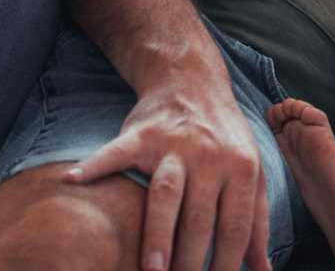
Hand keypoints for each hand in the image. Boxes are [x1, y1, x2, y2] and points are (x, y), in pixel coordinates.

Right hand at [64, 69, 271, 270]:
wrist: (194, 82)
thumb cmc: (225, 137)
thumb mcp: (252, 172)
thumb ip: (257, 222)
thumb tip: (263, 270)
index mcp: (241, 168)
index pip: (234, 226)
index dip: (226, 264)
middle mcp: (210, 156)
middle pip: (199, 217)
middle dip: (189, 261)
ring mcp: (174, 145)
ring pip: (166, 193)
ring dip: (158, 233)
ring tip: (150, 270)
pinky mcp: (142, 134)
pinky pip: (116, 152)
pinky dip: (93, 166)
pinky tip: (71, 182)